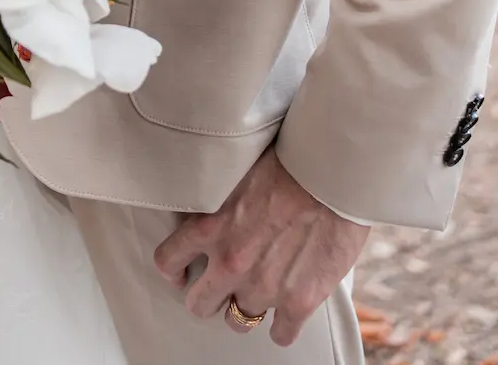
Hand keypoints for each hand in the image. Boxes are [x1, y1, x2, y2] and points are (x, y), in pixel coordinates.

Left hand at [153, 147, 368, 345]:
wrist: (330, 173)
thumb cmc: (285, 161)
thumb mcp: (236, 174)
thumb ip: (220, 203)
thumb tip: (213, 209)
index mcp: (210, 227)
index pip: (167, 261)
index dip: (174, 270)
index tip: (182, 273)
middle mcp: (231, 263)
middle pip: (199, 305)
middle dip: (208, 296)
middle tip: (221, 286)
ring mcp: (264, 287)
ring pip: (239, 321)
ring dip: (246, 308)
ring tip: (256, 294)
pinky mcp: (299, 302)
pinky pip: (281, 335)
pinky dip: (282, 326)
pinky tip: (286, 313)